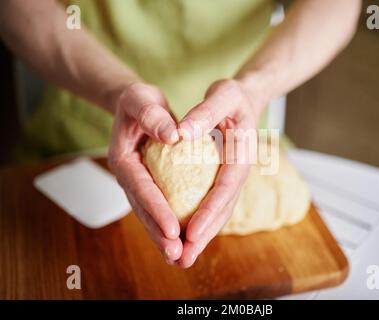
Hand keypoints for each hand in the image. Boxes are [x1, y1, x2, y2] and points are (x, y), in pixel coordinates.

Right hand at [108, 82, 181, 263]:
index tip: (172, 229)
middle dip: (160, 234)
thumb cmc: (140, 101)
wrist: (137, 107)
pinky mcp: (151, 187)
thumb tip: (173, 135)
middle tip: (177, 254)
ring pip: (151, 216)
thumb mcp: (142, 98)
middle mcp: (129, 177)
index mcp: (123, 160)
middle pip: (144, 210)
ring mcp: (139, 185)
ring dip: (165, 238)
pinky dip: (172, 226)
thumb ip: (152, 115)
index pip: (141, 188)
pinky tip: (186, 241)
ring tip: (181, 258)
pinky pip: (161, 209)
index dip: (156, 209)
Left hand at [176, 79, 263, 267]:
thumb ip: (205, 113)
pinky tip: (183, 237)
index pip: (226, 187)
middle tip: (183, 258)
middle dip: (204, 235)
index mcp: (242, 154)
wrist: (244, 101)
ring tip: (181, 258)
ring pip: (218, 213)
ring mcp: (231, 179)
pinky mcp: (221, 181)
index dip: (209, 211)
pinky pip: (212, 206)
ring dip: (201, 237)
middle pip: (224, 209)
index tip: (191, 232)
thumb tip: (180, 134)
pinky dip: (199, 223)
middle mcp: (239, 172)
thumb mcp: (223, 94)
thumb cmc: (233, 96)